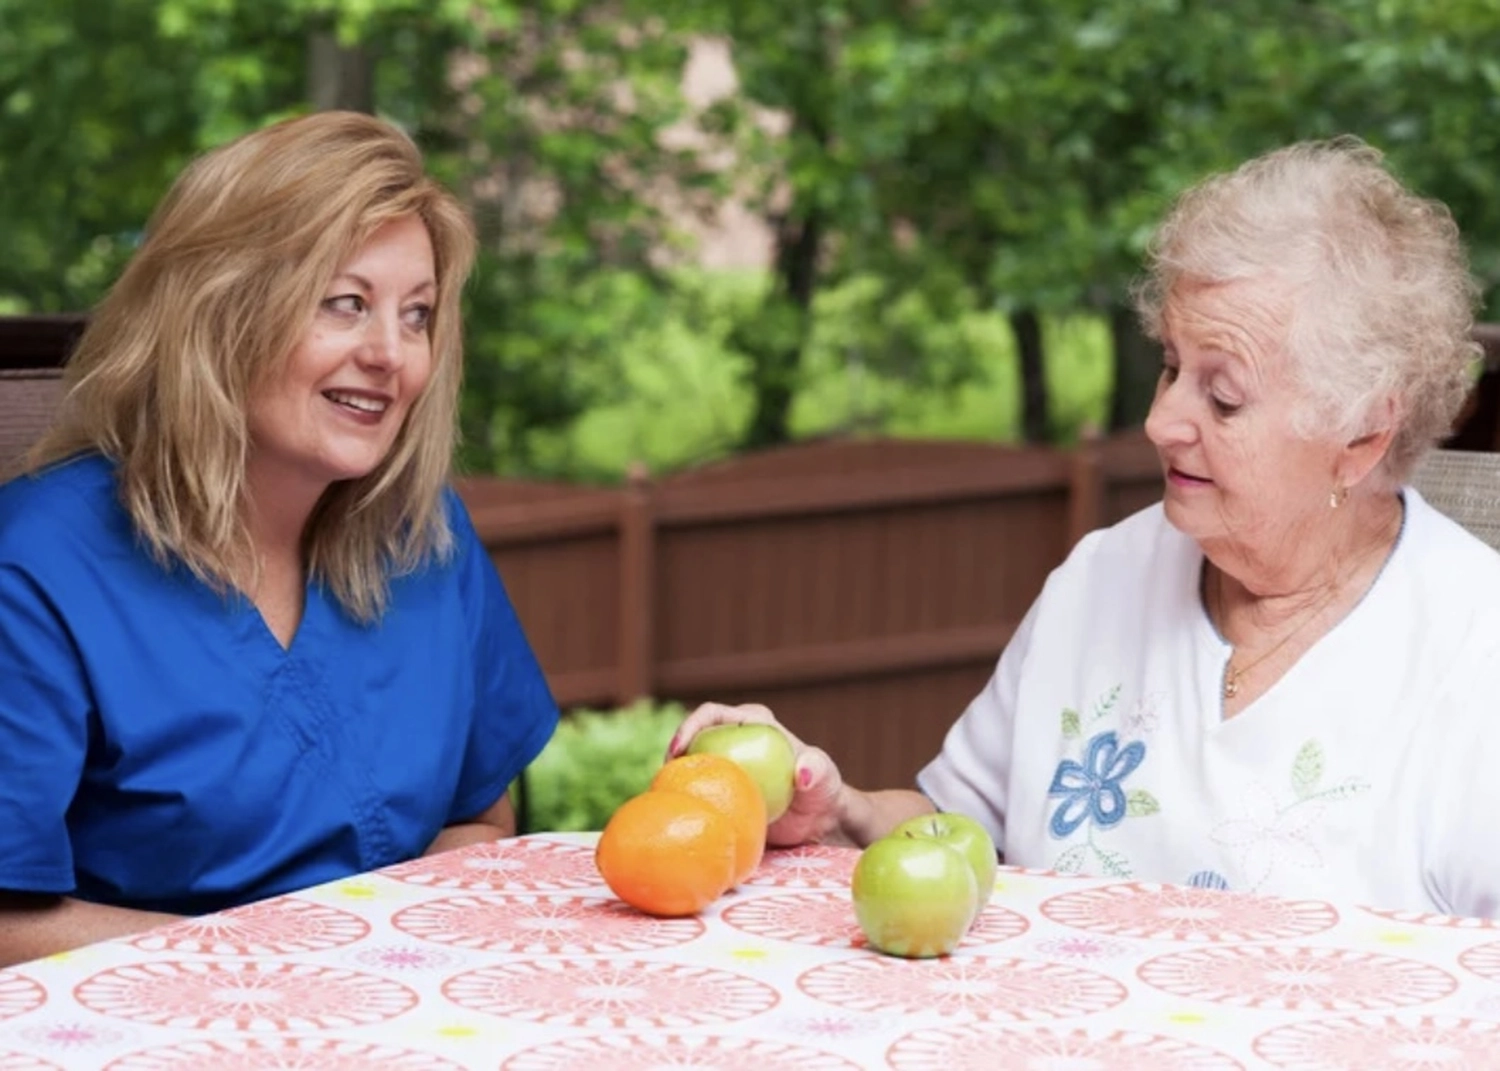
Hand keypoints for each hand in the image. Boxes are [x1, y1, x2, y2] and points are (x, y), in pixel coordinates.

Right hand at [668, 702, 848, 847]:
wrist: (818, 821)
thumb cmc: (822, 791)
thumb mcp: (825, 777)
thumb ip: (818, 770)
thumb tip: (803, 774)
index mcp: (753, 723)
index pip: (712, 714)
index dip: (690, 726)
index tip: (678, 750)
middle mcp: (733, 739)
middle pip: (691, 739)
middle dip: (671, 755)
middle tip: (663, 780)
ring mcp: (723, 765)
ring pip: (688, 766)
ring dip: (673, 778)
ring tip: (664, 798)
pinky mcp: (720, 790)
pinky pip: (695, 790)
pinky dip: (683, 798)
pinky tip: (677, 815)